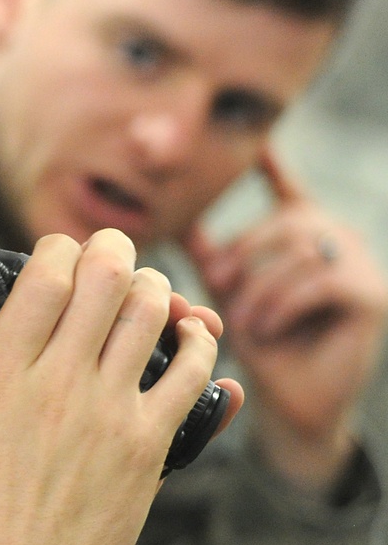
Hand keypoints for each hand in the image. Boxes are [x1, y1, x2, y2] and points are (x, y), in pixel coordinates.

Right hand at [0, 228, 241, 544]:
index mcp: (0, 374)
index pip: (46, 274)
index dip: (58, 246)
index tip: (57, 253)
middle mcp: (59, 382)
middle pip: (106, 277)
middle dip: (110, 247)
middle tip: (106, 252)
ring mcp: (110, 412)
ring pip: (151, 313)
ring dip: (151, 286)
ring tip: (143, 291)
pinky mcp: (149, 444)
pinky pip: (193, 374)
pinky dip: (200, 342)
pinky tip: (190, 333)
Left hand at [185, 146, 387, 488]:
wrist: (290, 401)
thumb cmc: (258, 345)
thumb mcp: (227, 292)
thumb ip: (209, 254)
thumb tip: (175, 216)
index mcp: (301, 236)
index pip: (288, 191)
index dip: (272, 166)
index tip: (255, 144)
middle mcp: (336, 240)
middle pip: (285, 223)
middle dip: (243, 253)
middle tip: (217, 286)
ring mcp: (360, 265)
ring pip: (300, 252)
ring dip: (259, 288)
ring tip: (241, 321)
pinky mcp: (371, 296)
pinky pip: (320, 281)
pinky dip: (283, 304)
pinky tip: (266, 328)